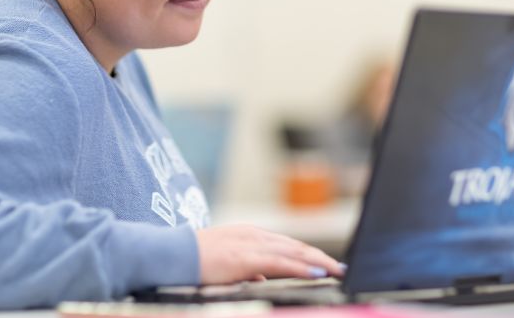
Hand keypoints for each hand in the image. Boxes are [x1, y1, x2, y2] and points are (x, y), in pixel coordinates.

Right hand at [195, 224, 344, 284]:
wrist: (171, 255)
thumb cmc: (194, 261)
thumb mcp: (226, 263)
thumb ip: (246, 269)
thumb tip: (262, 278)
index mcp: (250, 236)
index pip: (288, 244)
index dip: (309, 254)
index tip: (327, 263)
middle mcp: (254, 235)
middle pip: (296, 246)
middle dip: (321, 257)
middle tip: (342, 268)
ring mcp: (250, 244)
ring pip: (294, 252)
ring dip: (319, 261)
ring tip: (338, 270)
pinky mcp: (245, 257)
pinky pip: (280, 263)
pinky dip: (301, 267)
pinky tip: (317, 272)